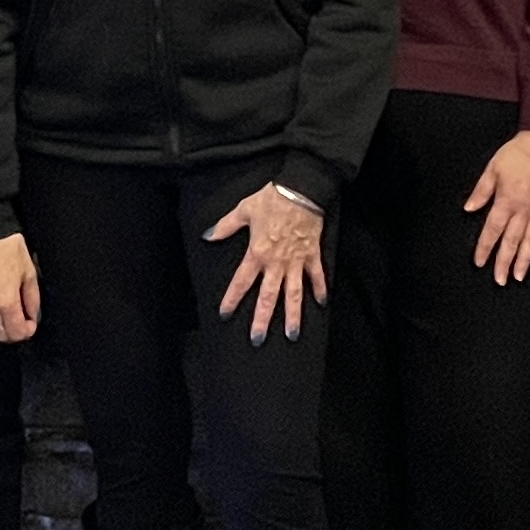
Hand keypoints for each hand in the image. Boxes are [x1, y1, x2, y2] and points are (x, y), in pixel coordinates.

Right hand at [0, 236, 39, 343]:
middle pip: (0, 335)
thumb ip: (32, 300)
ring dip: (0, 326)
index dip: (27, 332)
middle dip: (14, 333)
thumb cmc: (9, 250)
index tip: (31, 325)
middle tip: (22, 323)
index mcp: (6, 302)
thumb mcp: (30, 275)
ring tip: (9, 315)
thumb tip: (32, 315)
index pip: (16, 333)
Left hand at [206, 183, 329, 343]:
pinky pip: (317, 276)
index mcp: (257, 253)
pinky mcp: (312, 255)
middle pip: (267, 296)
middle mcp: (276, 263)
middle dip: (261, 319)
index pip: (241, 282)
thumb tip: (207, 236)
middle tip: (257, 339)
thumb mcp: (243, 210)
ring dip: (293, 315)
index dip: (232, 299)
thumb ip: (225, 226)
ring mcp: (296, 261)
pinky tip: (321, 304)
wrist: (301, 190)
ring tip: (292, 335)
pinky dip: (320, 289)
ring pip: (294, 294)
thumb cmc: (271, 199)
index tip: (225, 315)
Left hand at [462, 130, 529, 283]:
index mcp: (506, 202)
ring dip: (525, 259)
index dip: (485, 248)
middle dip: (504, 262)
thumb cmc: (516, 155)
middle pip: (512, 241)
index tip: (480, 262)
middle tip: (500, 280)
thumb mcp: (492, 170)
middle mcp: (523, 210)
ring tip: (519, 276)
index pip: (493, 230)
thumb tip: (469, 208)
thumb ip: (481, 192)